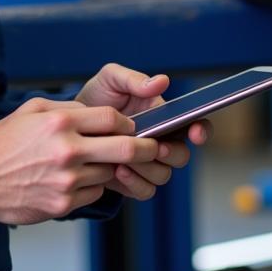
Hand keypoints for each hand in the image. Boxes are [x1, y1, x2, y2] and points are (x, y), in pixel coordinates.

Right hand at [0, 97, 159, 224]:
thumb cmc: (1, 144)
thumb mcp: (31, 110)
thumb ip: (66, 108)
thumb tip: (95, 113)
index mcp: (61, 122)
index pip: (112, 119)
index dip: (126, 123)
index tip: (130, 127)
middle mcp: (68, 150)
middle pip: (125, 148)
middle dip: (146, 148)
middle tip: (153, 149)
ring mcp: (68, 180)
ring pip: (110, 173)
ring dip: (110, 169)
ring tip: (96, 164)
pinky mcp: (64, 203)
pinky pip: (94, 194)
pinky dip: (92, 187)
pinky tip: (74, 180)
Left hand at [75, 63, 212, 200]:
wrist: (71, 127)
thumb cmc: (96, 99)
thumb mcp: (110, 80)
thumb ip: (134, 79)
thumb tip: (161, 81)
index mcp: (162, 116)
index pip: (193, 125)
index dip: (200, 130)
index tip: (196, 131)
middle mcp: (159, 141)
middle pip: (181, 156)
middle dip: (172, 153)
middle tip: (156, 147)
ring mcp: (146, 163)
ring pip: (163, 175)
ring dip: (148, 169)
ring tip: (125, 159)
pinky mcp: (131, 180)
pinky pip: (145, 191)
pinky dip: (135, 183)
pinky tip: (117, 169)